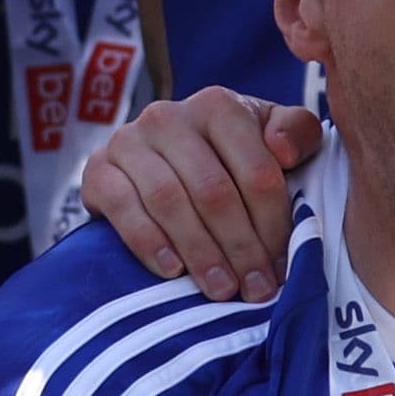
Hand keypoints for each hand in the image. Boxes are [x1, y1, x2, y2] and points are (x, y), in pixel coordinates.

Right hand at [80, 86, 324, 300]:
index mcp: (219, 106)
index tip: (282, 267)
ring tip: (221, 289)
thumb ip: (297, 133)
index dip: (273, 225)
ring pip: (169, 201)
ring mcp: (128, 140)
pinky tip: (173, 271)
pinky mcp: (97, 169)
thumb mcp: (274, 138)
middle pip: (212, 191)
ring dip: (200, 252)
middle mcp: (169, 117)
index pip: (255, 172)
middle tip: (255, 289)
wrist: (162, 162)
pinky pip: (123, 209)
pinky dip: (149, 243)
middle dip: (239, 247)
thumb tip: (283, 150)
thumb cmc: (231, 156)